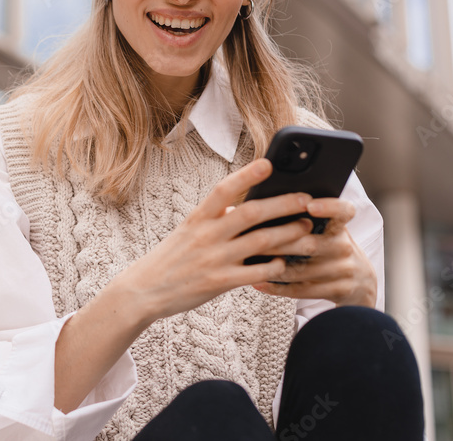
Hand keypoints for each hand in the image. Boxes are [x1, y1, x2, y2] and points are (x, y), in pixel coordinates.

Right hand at [110, 158, 315, 324]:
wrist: (144, 290)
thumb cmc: (170, 258)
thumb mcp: (188, 231)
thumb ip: (215, 220)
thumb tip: (245, 209)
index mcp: (198, 218)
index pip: (224, 190)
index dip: (247, 175)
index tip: (268, 163)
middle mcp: (207, 235)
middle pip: (252, 214)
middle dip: (284, 205)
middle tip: (307, 200)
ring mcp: (214, 259)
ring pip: (261, 242)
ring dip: (289, 235)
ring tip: (307, 230)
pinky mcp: (219, 282)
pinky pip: (256, 273)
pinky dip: (274, 267)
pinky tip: (284, 264)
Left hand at [251, 198, 377, 307]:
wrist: (361, 282)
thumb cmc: (331, 247)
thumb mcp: (328, 229)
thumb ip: (305, 218)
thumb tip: (266, 205)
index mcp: (340, 227)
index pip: (343, 211)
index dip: (329, 207)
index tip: (310, 205)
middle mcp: (344, 247)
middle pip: (310, 244)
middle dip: (278, 242)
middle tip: (250, 237)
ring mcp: (342, 270)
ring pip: (301, 269)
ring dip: (271, 266)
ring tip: (246, 261)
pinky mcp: (337, 291)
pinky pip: (301, 290)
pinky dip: (277, 286)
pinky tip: (258, 281)